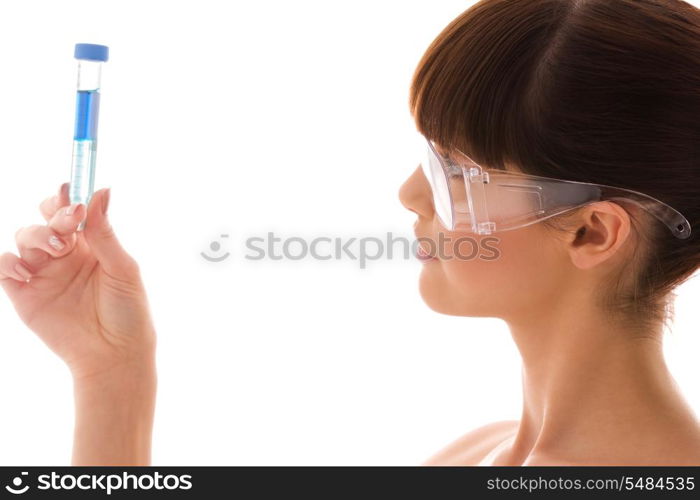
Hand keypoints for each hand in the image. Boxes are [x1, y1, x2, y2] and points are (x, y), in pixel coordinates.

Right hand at [0, 183, 156, 464]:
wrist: (114, 354)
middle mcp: (65, 254)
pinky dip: (8, 263)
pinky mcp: (25, 294)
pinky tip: (25, 271)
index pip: (72, 210)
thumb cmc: (127, 312)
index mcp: (91, 244)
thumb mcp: (122, 269)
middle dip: (53, 214)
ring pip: (25, 236)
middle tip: (69, 225)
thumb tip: (103, 190)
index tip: (72, 193)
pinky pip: (5, 267)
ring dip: (37, 236)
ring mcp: (43, 272)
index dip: (68, 197)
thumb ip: (105, 233)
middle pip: (45, 218)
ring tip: (57, 251)